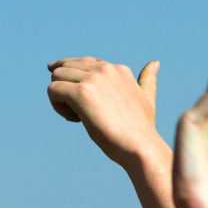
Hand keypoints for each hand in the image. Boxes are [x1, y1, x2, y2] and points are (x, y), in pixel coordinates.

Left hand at [46, 57, 162, 169]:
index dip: (70, 75)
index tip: (60, 83)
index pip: (82, 62)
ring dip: (59, 97)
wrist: (140, 146)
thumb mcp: (147, 99)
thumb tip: (155, 63)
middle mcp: (105, 69)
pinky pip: (52, 90)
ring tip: (76, 116)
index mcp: (117, 69)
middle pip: (66, 67)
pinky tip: (75, 119)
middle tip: (75, 111)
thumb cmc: (142, 129)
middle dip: (64, 87)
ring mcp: (93, 79)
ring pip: (56, 76)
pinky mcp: (81, 93)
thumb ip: (147, 80)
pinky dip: (58, 106)